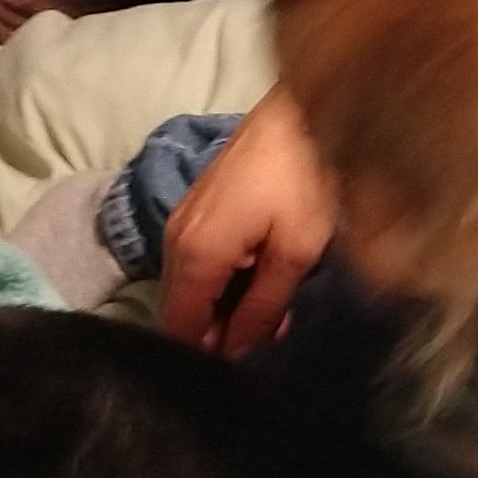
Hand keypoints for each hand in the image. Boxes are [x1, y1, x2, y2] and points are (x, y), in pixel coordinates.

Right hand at [157, 91, 333, 356]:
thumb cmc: (303, 181)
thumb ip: (262, 307)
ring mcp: (181, 220)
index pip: (181, 328)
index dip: (209, 355)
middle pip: (181, 309)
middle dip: (219, 330)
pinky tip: (261, 274)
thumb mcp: (294, 252)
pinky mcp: (195, 208)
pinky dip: (223, 277)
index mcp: (194, 255)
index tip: (248, 364)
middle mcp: (174, 240)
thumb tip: (237, 350)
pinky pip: (198, 260)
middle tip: (271, 332)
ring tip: (274, 305)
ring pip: (191, 285)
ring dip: (224, 303)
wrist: (297, 112)